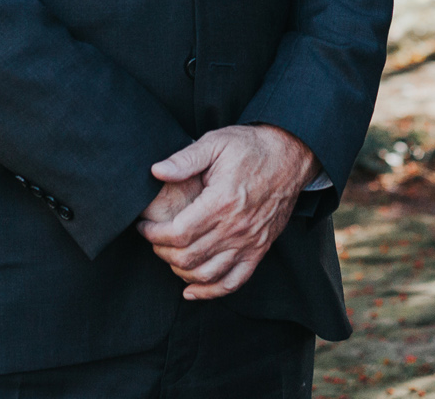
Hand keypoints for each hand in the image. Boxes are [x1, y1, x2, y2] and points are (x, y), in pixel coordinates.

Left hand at [135, 124, 316, 299]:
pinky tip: (192, 289)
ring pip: (207, 274)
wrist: (289, 156)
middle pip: (188, 257)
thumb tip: (156, 171)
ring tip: (169, 256)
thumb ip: (185, 159)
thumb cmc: (251, 147)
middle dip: (162, 252)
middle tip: (153, 239)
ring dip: (181, 271)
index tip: (144, 227)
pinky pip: (234, 281)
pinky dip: (211, 292)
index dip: (154, 234)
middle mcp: (236, 228)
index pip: (178, 233)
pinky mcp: (259, 250)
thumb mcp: (216, 143)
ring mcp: (249, 242)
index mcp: (222, 202)